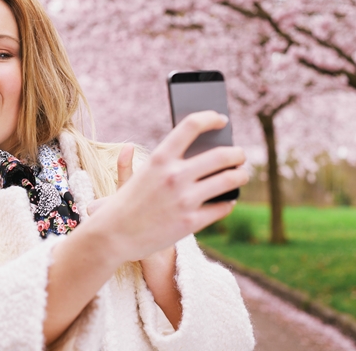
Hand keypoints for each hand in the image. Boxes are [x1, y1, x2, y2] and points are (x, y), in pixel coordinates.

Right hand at [86, 111, 246, 262]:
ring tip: (241, 175)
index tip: (221, 120)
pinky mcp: (191, 222)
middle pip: (221, 155)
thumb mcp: (127, 178)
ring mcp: (184, 200)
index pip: (191, 125)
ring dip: (240, 176)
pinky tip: (228, 201)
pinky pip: (222, 207)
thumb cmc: (121, 207)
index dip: (210, 118)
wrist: (114, 238)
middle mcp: (174, 176)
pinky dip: (228, 202)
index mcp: (159, 158)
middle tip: (240, 155)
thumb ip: (129, 162)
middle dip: (237, 153)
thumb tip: (128, 146)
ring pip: (229, 181)